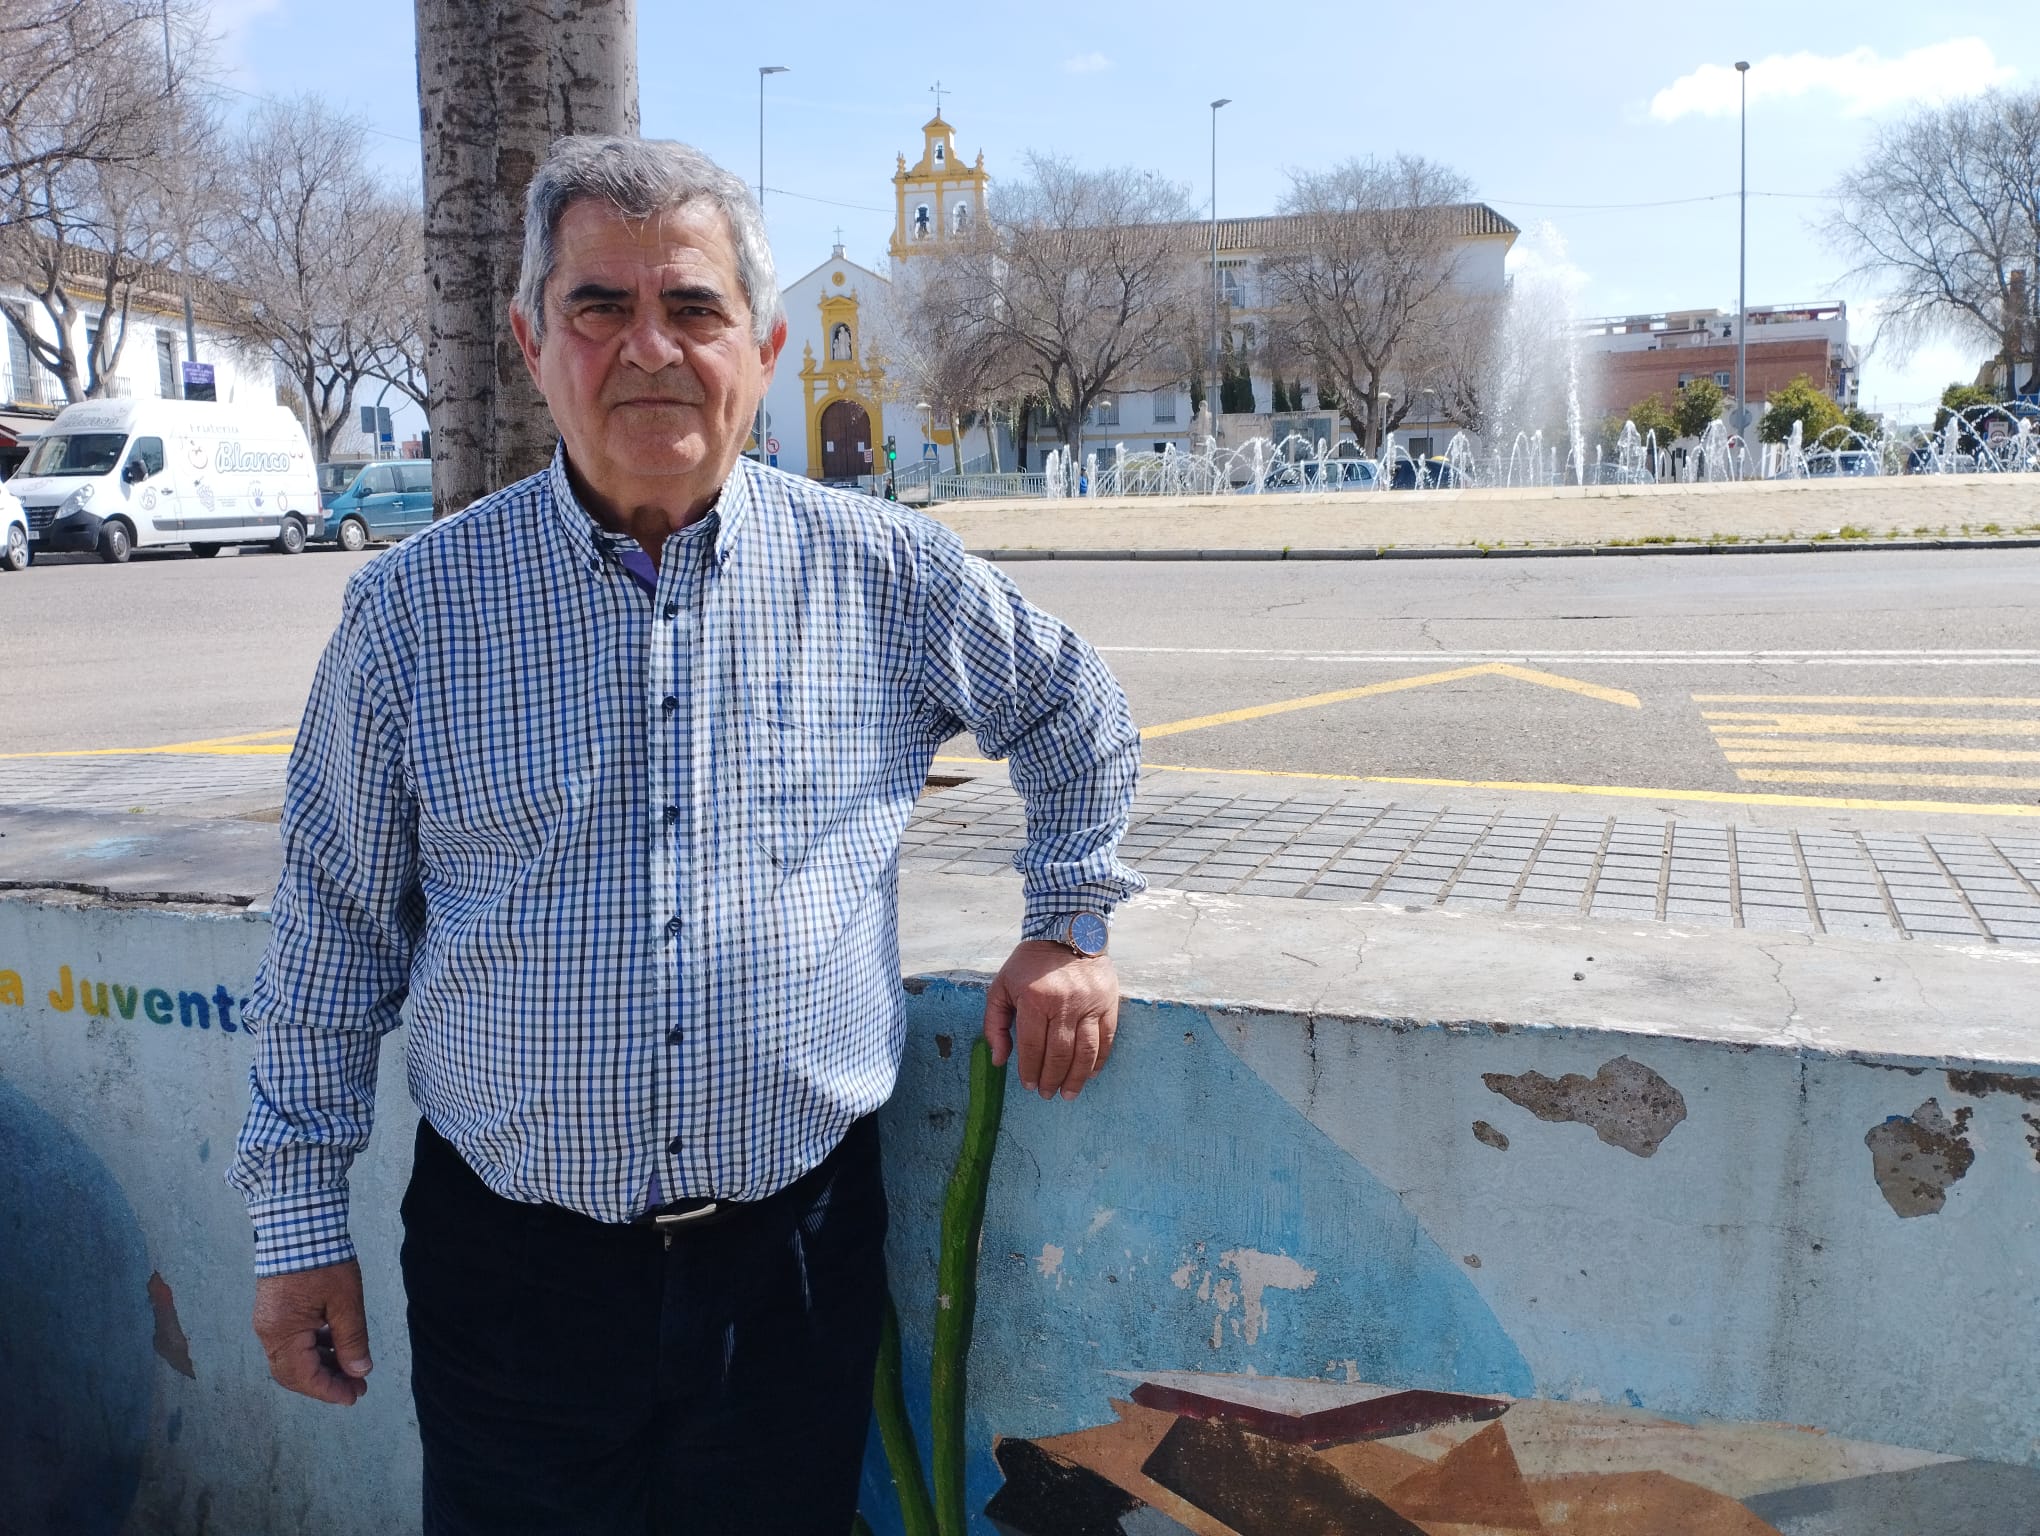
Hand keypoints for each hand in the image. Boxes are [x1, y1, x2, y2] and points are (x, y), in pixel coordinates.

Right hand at [253, 1258, 371, 1405]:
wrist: (298, 1223)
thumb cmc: (323, 1260)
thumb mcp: (345, 1302)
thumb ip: (352, 1340)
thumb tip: (360, 1371)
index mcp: (282, 1334)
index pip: (304, 1377)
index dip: (330, 1391)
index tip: (354, 1396)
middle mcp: (268, 1332)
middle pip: (294, 1373)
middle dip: (326, 1383)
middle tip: (356, 1387)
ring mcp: (269, 1322)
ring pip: (294, 1358)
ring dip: (322, 1366)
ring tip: (353, 1368)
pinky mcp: (275, 1311)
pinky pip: (293, 1341)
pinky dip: (315, 1348)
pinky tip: (337, 1346)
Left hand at [982, 940, 1119, 1100]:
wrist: (1068, 930)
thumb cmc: (1030, 962)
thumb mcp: (1001, 986)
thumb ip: (995, 1024)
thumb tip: (999, 1059)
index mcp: (1035, 1000)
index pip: (1032, 1047)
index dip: (1030, 1071)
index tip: (1029, 1085)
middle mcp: (1064, 1003)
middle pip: (1059, 1054)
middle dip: (1052, 1080)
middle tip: (1048, 1094)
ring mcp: (1089, 1003)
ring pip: (1085, 1052)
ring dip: (1076, 1078)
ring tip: (1069, 1093)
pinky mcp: (1108, 1002)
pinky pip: (1106, 1039)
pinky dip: (1098, 1061)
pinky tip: (1089, 1074)